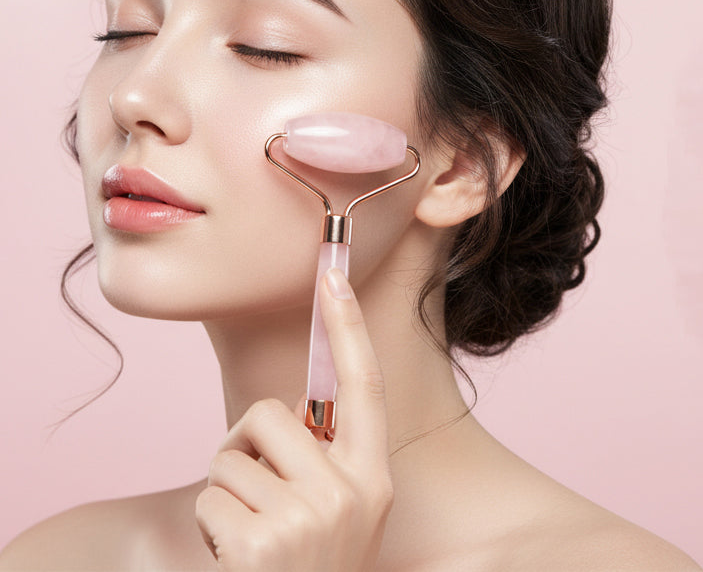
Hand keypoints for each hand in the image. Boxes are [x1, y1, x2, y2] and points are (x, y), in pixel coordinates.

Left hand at [195, 268, 393, 570]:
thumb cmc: (315, 567)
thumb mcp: (343, 512)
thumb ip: (327, 460)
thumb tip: (285, 415)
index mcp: (373, 477)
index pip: (363, 385)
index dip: (347, 328)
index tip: (333, 278)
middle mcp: (347, 492)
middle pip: (270, 415)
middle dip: (247, 445)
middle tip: (258, 493)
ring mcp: (305, 519)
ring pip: (231, 457)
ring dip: (228, 492)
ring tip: (251, 535)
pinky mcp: (259, 544)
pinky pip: (211, 496)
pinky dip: (211, 524)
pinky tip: (235, 558)